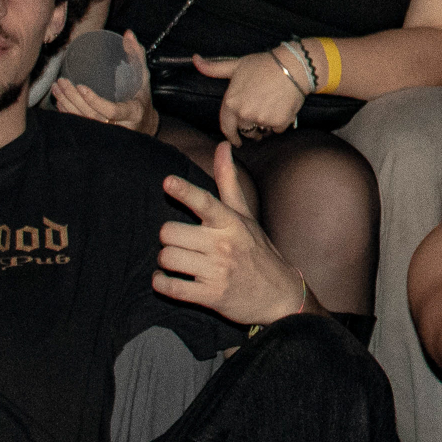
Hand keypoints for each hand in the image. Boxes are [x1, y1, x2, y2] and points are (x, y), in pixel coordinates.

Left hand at [50, 29, 157, 133]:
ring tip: (56, 88)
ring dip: (67, 104)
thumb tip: (128, 34)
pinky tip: (59, 101)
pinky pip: (80, 125)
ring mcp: (107, 132)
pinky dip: (68, 113)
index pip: (112, 110)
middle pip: (92, 115)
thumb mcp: (143, 77)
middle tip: (62, 82)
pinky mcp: (98, 133)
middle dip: (73, 99)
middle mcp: (119, 125)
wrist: (143, 123)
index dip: (95, 101)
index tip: (81, 87)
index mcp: (132, 112)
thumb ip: (136, 56)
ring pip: (83, 121)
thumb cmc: (142, 97)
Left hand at [155, 142, 310, 324]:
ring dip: (165, 261)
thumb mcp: (245, 215)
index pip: (205, 202)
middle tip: (181, 241)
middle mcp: (223, 245)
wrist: (279, 295)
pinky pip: (171, 287)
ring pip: (167, 258)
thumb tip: (223, 145)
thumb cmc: (257, 250)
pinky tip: (165, 279)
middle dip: (169, 237)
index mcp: (231, 222)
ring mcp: (217, 271)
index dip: (184, 191)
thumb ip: (228, 180)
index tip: (168, 182)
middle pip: (170, 232)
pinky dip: (161, 283)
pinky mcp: (210, 296)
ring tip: (177, 261)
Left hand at [190, 49, 303, 142]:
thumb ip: (213, 68)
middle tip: (258, 117)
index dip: (231, 136)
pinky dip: (279, 123)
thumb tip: (195, 60)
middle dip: (250, 128)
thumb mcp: (236, 65)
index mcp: (231, 103)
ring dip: (264, 127)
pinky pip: (277, 129)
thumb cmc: (263, 64)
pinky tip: (282, 109)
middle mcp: (244, 114)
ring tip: (270, 111)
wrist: (292, 66)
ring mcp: (261, 119)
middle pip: (245, 130)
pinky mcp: (278, 122)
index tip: (235, 141)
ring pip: (261, 131)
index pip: (227, 127)